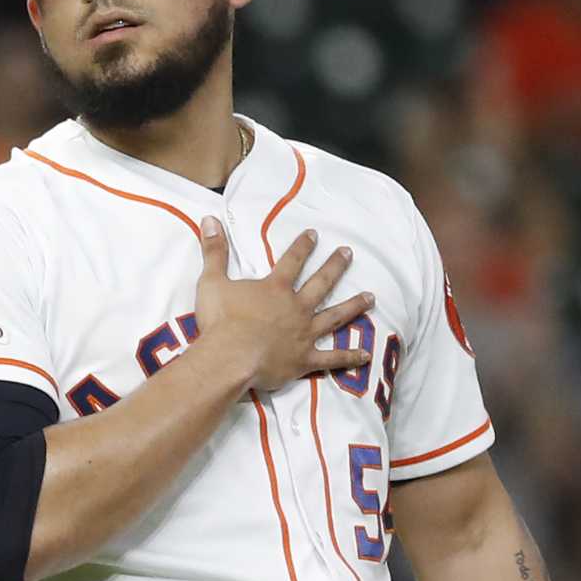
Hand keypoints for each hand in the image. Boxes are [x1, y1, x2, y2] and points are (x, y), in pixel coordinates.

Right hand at [193, 220, 372, 394]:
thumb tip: (209, 220)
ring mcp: (304, 334)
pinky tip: (365, 355)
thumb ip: (214, 252)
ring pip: (335, 317)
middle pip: (321, 283)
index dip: (303, 246)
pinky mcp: (305, 359)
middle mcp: (296, 308)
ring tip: (370, 297)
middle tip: (348, 253)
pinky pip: (332, 359)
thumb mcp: (212, 281)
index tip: (314, 234)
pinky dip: (349, 358)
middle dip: (335, 267)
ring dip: (353, 306)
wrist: (230, 357)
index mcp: (275, 288)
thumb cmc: (221, 321)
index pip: (292, 261)